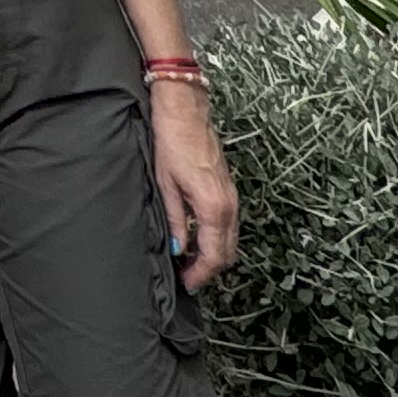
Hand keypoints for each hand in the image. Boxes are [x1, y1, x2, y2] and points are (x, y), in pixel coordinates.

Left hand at [148, 84, 236, 291]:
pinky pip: (228, 225)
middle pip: (226, 253)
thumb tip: (178, 249)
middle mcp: (228, 205)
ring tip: (188, 261)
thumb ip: (175, 220)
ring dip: (213, 255)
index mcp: (212, 207)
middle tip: (186, 277)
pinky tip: (196, 239)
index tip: (186, 284)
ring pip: (230, 240)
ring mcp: (232, 197)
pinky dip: (216, 238)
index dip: (200, 275)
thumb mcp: (165, 185)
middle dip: (208, 270)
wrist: (185, 112)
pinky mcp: (229, 190)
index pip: (213, 255)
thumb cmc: (171, 143)